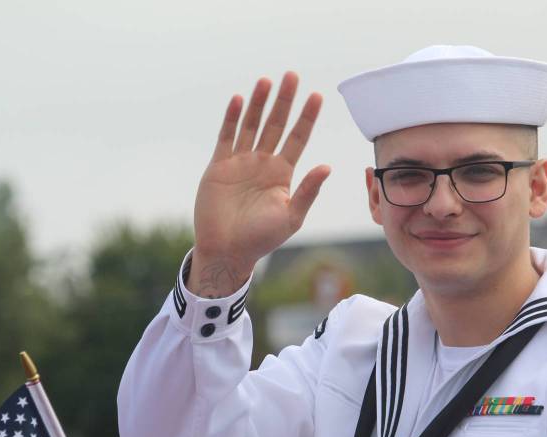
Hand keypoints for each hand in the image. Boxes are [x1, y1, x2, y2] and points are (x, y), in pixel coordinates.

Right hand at [189, 72, 330, 296]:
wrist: (228, 251)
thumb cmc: (261, 239)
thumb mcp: (290, 217)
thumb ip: (307, 191)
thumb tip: (327, 167)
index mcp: (282, 173)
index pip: (298, 138)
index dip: (307, 117)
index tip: (317, 96)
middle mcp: (262, 163)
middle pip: (276, 124)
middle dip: (284, 101)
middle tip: (292, 75)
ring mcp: (240, 162)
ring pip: (251, 125)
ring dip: (258, 104)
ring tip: (267, 81)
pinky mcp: (219, 166)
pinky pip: (227, 137)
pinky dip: (231, 118)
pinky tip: (238, 100)